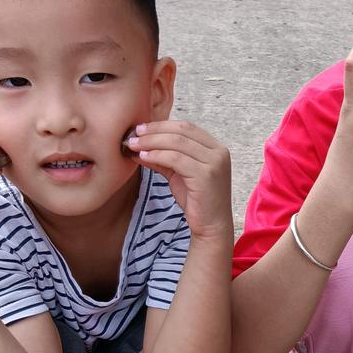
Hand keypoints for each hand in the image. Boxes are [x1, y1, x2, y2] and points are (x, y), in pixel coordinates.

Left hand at [126, 120, 231, 241]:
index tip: (141, 128)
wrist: (211, 226)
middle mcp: (218, 152)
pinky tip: (144, 157)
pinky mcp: (206, 175)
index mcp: (214, 148)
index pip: (186, 127)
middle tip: (134, 134)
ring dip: (152, 142)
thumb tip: (138, 147)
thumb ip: (163, 159)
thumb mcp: (178, 175)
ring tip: (134, 145)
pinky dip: (158, 156)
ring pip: (177, 143)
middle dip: (154, 131)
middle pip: (181, 131)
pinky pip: (177, 159)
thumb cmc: (197, 201)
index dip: (161, 125)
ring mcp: (214, 163)